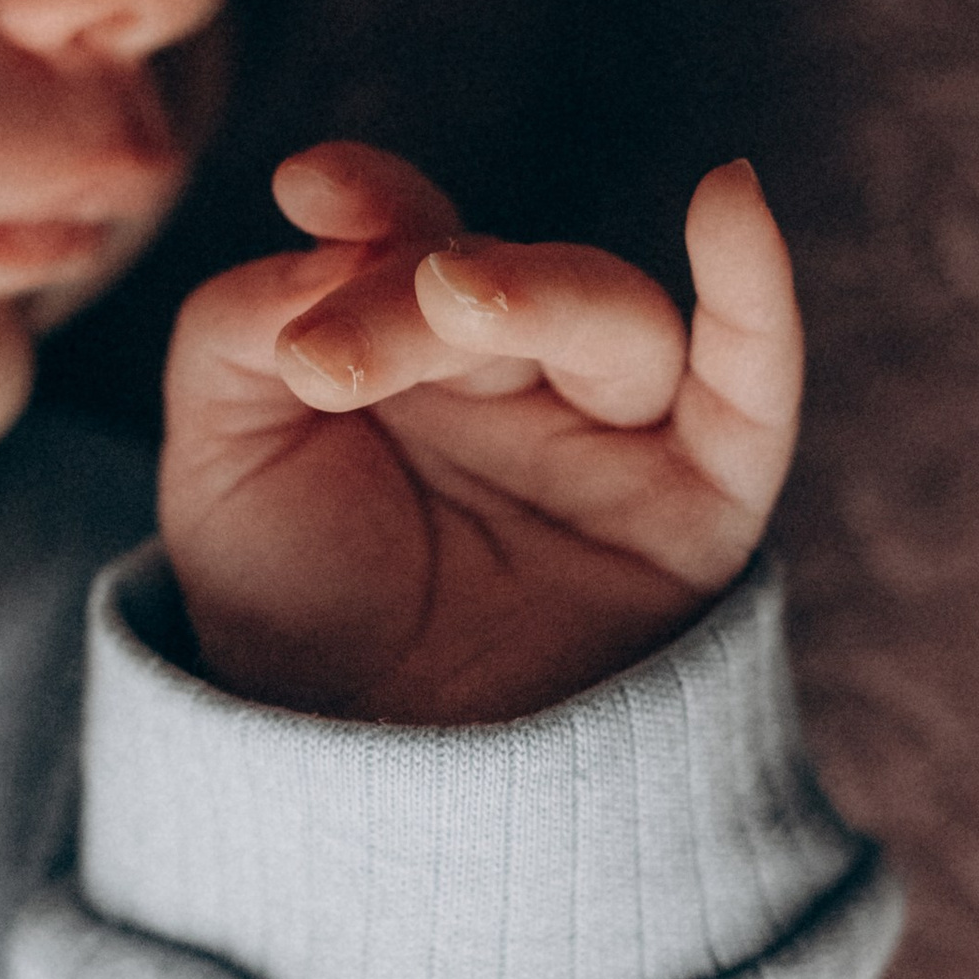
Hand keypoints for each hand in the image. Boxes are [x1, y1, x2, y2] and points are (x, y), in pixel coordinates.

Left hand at [158, 141, 802, 721]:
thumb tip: (328, 243)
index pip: (407, 235)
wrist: (358, 789)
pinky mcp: (702, 503)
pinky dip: (756, 292)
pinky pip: (752, 384)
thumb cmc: (293, 615)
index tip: (312, 188)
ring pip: (609, 317)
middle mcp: (519, 375)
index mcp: (410, 348)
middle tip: (329, 359)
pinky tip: (730, 200)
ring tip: (449, 295)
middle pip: (496, 280)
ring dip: (534, 291)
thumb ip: (242, 330)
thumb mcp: (222, 463)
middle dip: (413, 292)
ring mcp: (613, 433)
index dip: (373, 196)